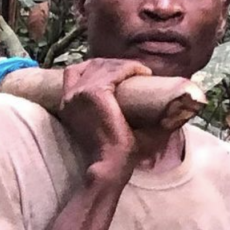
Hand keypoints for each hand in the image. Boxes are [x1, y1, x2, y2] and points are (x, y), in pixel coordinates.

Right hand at [59, 59, 152, 181]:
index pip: (74, 73)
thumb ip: (123, 115)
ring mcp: (80, 93)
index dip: (96, 68)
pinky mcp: (94, 93)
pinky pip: (113, 72)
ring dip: (124, 65)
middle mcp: (69, 96)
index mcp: (68, 105)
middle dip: (113, 64)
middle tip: (134, 72)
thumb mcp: (111, 127)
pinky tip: (143, 73)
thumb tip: (161, 107)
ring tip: (141, 72)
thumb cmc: (113, 154)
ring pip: (102, 65)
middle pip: (90, 65)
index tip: (118, 74)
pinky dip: (129, 68)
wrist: (109, 166)